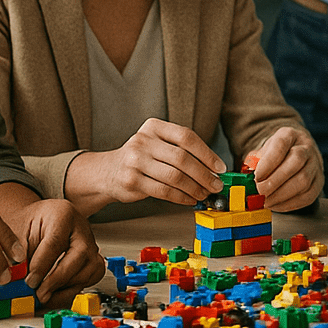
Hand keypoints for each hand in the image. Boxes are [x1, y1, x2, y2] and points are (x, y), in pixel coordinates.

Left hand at [12, 198, 103, 305]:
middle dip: (58, 279)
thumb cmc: (28, 225)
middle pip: (79, 255)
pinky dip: (74, 289)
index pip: (55, 242)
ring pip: (90, 269)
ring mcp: (90, 243)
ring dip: (66, 287)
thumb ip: (19, 256)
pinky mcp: (92, 258)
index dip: (41, 266)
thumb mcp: (18, 233)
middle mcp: (81, 228)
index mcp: (62, 214)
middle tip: (39, 293)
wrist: (37, 221)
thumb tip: (17, 281)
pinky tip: (56, 293)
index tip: (29, 282)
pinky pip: (92, 277)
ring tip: (45, 295)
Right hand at [67, 118, 226, 213]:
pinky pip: (164, 191)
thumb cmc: (142, 158)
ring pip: (174, 176)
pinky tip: (189, 199)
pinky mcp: (131, 181)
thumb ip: (182, 151)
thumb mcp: (158, 145)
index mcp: (154, 127)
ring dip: (194, 188)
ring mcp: (135, 161)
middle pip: (182, 158)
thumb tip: (214, 169)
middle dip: (204, 174)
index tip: (220, 167)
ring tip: (204, 194)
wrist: (107, 171)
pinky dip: (181, 197)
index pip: (186, 136)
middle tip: (216, 185)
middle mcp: (143, 141)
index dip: (207, 153)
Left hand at [246, 126, 322, 210]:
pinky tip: (276, 205)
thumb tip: (246, 180)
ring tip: (265, 201)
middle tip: (259, 192)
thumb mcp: (262, 152)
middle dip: (275, 181)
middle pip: (296, 161)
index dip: (268, 163)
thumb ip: (254, 163)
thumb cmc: (275, 154)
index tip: (256, 177)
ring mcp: (315, 164)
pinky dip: (289, 204)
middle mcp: (306, 147)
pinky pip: (307, 196)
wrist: (294, 153)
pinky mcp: (319, 182)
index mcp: (290, 135)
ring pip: (303, 181)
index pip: (281, 145)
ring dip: (281, 195)